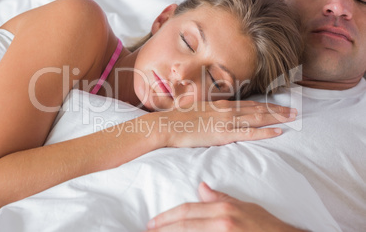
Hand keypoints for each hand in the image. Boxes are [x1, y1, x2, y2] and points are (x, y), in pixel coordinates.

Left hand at [145, 182, 306, 231]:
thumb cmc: (266, 226)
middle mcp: (222, 222)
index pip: (187, 211)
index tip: (152, 222)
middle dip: (163, 228)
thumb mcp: (244, 207)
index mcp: (224, 209)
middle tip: (148, 231)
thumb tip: (201, 188)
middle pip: (184, 225)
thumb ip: (221, 198)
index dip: (167, 217)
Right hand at [153, 100, 296, 147]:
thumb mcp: (197, 110)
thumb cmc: (179, 119)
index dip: (266, 105)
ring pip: (258, 118)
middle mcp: (227, 110)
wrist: (168, 124)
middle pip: (258, 109)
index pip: (249, 104)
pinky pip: (249, 133)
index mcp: (221, 104)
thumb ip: (210, 112)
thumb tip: (216, 114)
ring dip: (277, 117)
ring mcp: (226, 121)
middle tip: (295, 111)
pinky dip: (265, 132)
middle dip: (278, 110)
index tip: (279, 105)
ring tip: (292, 118)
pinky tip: (278, 132)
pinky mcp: (223, 134)